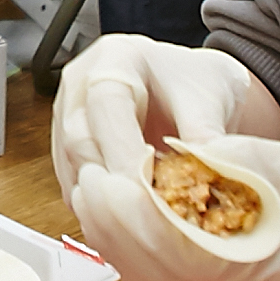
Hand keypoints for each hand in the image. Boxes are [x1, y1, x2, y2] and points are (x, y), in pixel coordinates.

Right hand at [49, 35, 263, 206]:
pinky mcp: (68, 148)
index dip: (122, 148)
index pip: (106, 101)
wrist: (192, 89)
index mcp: (116, 57)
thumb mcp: (211, 100)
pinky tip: (127, 222)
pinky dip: (98, 209)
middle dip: (111, 181)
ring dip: (102, 201)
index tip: (146, 185)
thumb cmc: (197, 86)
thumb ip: (207, 134)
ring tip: (140, 223)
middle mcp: (82, 83)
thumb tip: (208, 172)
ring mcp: (69, 114)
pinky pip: (72, 184)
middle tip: (144, 216)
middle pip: (79, 137)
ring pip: (72, 166)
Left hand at [71, 138, 279, 280]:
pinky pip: (156, 280)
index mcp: (274, 268)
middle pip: (156, 264)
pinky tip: (112, 209)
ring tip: (91, 177)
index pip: (194, 249)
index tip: (123, 173)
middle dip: (117, 217)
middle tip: (90, 166)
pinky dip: (126, 245)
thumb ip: (272, 172)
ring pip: (148, 275)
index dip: (151, 214)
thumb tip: (207, 149)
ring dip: (113, 229)